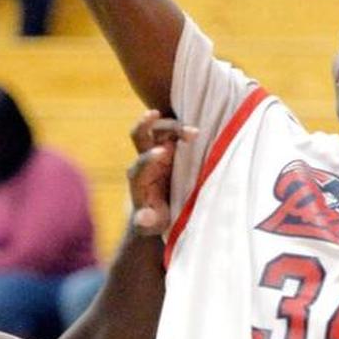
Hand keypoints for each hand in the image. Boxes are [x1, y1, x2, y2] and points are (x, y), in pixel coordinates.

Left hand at [127, 110, 197, 236]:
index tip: (162, 153)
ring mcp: (159, 149)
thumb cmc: (157, 217)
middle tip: (154, 115)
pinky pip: (176, 130)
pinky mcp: (173, 145)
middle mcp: (146, 160)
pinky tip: (199, 131)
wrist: (162, 208)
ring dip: (174, 126)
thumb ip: (146, 222)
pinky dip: (185, 128)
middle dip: (144, 124)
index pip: (139, 165)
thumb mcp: (153, 224)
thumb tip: (143, 219)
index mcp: (139, 178)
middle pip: (139, 135)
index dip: (148, 158)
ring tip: (195, 133)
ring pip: (160, 129)